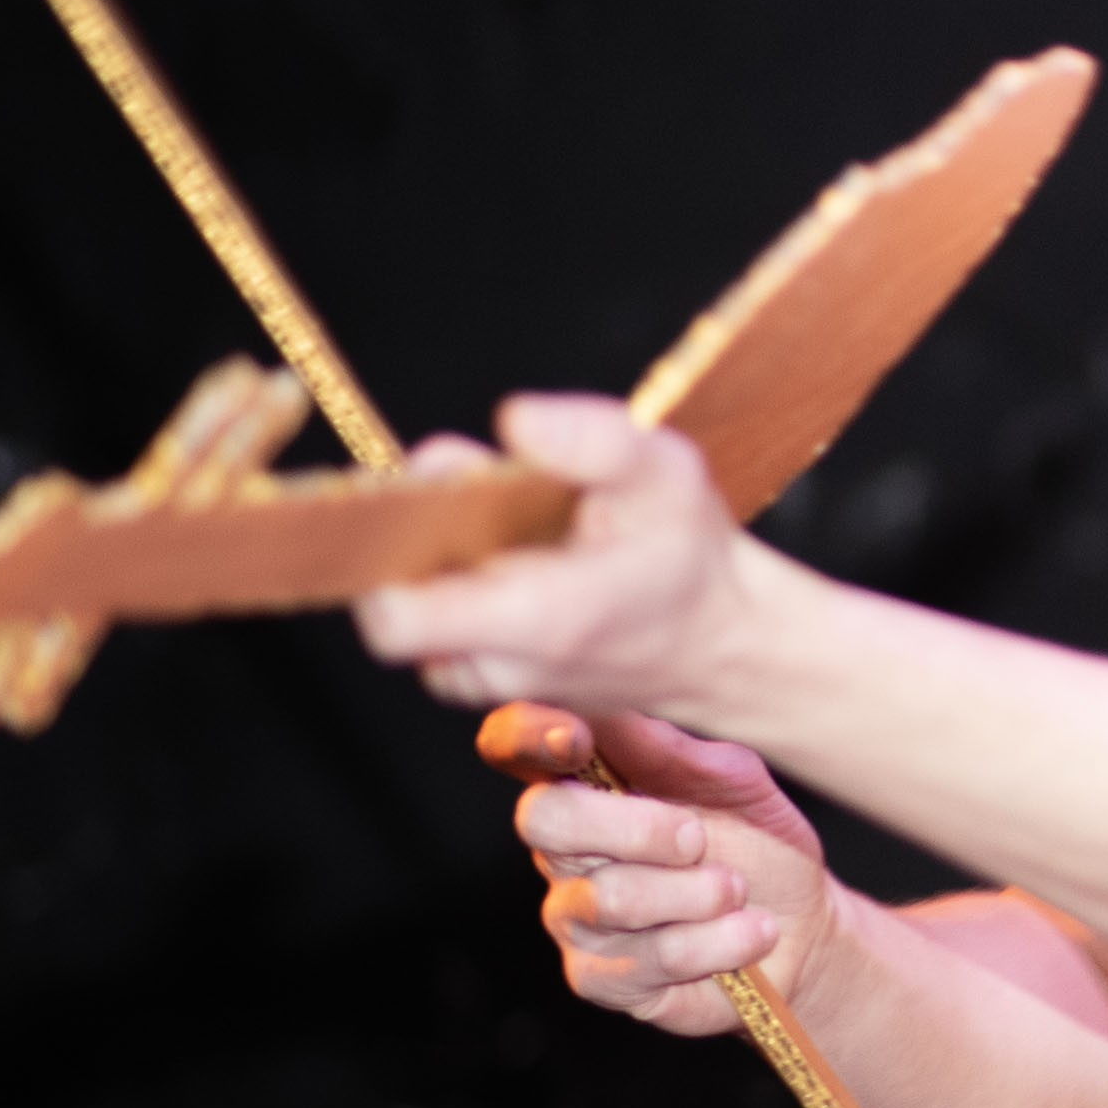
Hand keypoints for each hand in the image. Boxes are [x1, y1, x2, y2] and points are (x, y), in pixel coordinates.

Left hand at [355, 396, 754, 718]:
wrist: (722, 645)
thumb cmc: (690, 558)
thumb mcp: (668, 474)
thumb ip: (594, 438)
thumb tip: (514, 420)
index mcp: (537, 618)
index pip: (394, 619)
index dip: (384, 552)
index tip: (423, 500)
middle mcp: (500, 666)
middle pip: (391, 606)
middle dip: (419, 543)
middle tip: (486, 501)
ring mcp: (489, 686)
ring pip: (412, 620)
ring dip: (441, 571)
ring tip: (511, 535)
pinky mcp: (488, 686)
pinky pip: (436, 635)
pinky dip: (457, 596)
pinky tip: (512, 565)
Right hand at [477, 697, 840, 1038]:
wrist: (802, 929)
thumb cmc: (757, 843)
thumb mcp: (731, 780)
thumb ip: (668, 748)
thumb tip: (612, 703)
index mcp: (583, 782)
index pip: (512, 745)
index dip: (525, 734)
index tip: (576, 737)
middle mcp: (562, 847)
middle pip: (544, 818)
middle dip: (635, 826)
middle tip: (696, 838)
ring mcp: (573, 915)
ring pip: (608, 897)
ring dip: (696, 893)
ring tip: (737, 890)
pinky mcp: (598, 977)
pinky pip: (649, 956)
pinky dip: (719, 941)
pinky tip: (750, 932)